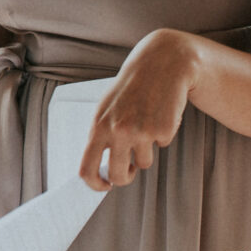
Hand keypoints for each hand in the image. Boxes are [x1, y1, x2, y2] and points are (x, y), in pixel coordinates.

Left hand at [83, 30, 199, 190]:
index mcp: (98, 126)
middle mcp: (118, 131)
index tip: (104, 186)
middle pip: (118, 176)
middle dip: (125, 177)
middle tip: (130, 168)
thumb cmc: (130, 89)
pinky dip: (162, 135)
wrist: (160, 64)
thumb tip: (100, 171)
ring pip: (143, 163)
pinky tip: (160, 114)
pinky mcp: (163, 130)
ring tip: (146, 125)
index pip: (87, 169)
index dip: (95, 184)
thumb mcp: (107, 108)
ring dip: (146, 151)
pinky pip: (162, 146)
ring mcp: (142, 132)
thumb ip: (102, 136)